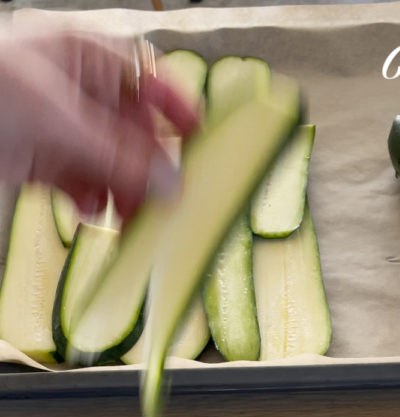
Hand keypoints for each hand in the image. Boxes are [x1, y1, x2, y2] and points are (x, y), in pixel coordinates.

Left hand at [0, 29, 199, 217]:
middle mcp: (74, 91)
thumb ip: (117, 156)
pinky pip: (80, 185)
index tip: (201, 142)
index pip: (147, 78)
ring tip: (129, 218)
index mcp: (82, 56)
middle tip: (166, 201)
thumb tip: (171, 185)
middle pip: (133, 132)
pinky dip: (88, 201)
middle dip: (149, 168)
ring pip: (110, 165)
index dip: (176, 108)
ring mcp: (57, 129)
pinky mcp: (38, 163)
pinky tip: (87, 211)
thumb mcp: (57, 119)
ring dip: (122, 194)